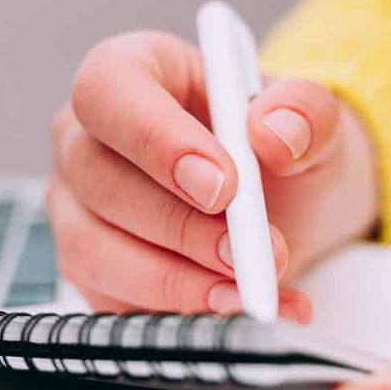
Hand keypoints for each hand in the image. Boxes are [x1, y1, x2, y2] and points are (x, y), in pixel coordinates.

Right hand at [48, 30, 376, 316]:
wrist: (289, 205)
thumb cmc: (282, 146)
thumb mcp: (313, 119)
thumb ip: (304, 113)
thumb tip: (273, 133)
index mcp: (130, 72)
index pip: (109, 92)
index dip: (157, 140)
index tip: (224, 186)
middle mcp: (84, 137)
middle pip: (100, 180)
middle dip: (182, 227)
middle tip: (254, 254)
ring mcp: (77, 206)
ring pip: (93, 250)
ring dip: (177, 283)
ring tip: (252, 293)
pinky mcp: (88, 269)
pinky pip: (109, 302)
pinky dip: (178, 317)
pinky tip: (241, 313)